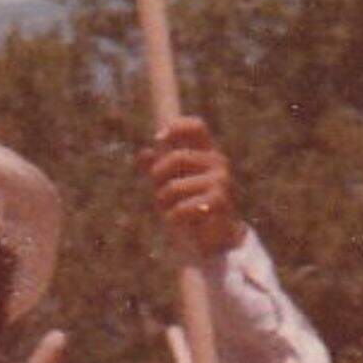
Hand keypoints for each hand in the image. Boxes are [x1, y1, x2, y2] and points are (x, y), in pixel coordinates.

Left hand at [140, 117, 244, 257]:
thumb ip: (157, 167)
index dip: (176, 128)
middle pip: (175, 157)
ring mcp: (220, 179)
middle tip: (159, 193)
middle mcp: (216, 160)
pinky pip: (179, 207)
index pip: (196, 126)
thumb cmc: (189, 204)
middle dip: (157, 177)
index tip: (157, 139)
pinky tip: (179, 220)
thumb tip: (143, 153)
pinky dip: (172, 217)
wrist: (213, 235)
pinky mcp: (218, 200)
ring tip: (171, 209)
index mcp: (205, 152)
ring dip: (163, 203)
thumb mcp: (170, 183)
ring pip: (172, 187)